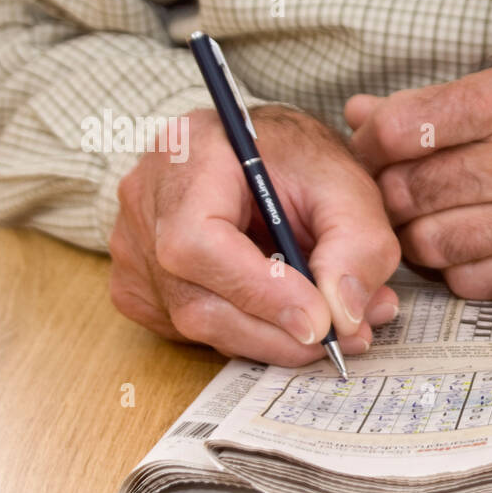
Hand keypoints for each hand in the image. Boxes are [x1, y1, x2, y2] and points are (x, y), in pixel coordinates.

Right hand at [110, 105, 400, 363]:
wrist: (264, 154)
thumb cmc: (301, 161)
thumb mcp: (349, 186)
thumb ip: (358, 247)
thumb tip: (343, 317)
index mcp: (187, 155)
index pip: (198, 244)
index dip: (261, 293)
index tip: (321, 322)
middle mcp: (145, 203)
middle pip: (195, 301)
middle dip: (277, 333)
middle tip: (345, 337)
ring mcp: (133, 246)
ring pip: (197, 325)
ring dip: (272, 338)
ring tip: (334, 323)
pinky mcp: (141, 284)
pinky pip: (191, 330)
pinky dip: (248, 333)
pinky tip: (287, 311)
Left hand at [344, 61, 491, 298]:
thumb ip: (460, 101)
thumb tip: (367, 115)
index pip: (404, 126)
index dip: (370, 141)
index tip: (373, 146)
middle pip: (409, 189)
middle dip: (387, 192)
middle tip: (395, 189)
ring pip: (432, 243)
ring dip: (416, 237)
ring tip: (430, 221)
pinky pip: (475, 282)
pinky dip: (456, 270)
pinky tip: (469, 251)